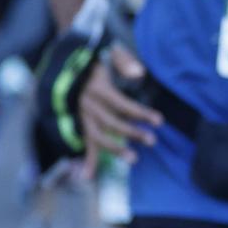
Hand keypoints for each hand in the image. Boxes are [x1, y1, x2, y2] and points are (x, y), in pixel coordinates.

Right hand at [79, 45, 160, 173]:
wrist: (68, 58)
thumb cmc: (96, 56)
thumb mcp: (110, 50)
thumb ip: (124, 61)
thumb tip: (139, 73)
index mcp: (96, 87)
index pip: (122, 104)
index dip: (140, 113)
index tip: (159, 121)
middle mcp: (87, 103)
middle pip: (111, 122)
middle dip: (132, 133)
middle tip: (152, 141)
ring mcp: (81, 114)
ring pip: (97, 135)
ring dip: (114, 149)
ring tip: (133, 159)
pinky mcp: (79, 121)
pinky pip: (83, 141)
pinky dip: (86, 159)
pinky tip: (87, 177)